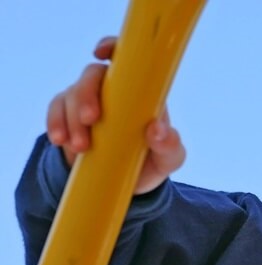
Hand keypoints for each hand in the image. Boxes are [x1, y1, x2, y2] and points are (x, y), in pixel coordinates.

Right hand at [46, 36, 185, 193]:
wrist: (127, 183)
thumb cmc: (153, 162)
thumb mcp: (169, 159)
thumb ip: (171, 146)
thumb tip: (157, 130)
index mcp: (139, 92)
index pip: (125, 59)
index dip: (111, 47)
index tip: (101, 53)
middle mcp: (112, 91)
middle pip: (92, 75)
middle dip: (87, 94)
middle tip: (90, 120)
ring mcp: (87, 101)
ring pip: (71, 94)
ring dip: (71, 118)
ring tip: (81, 147)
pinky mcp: (68, 117)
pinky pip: (55, 111)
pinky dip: (56, 124)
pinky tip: (61, 140)